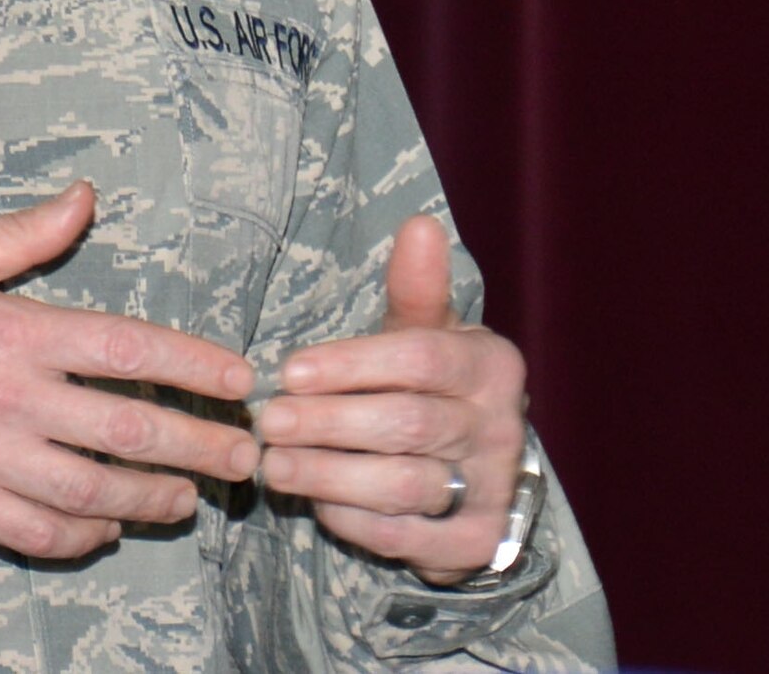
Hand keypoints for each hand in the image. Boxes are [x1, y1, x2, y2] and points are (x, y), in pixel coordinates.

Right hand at [0, 180, 259, 559]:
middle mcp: (9, 400)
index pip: (126, 348)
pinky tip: (108, 526)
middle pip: (128, 431)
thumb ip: (21, 233)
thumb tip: (84, 197)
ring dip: (153, 499)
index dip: (192, 365)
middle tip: (243, 456)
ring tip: (188, 499)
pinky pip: (42, 534)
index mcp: (10, 330)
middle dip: (198, 446)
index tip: (237, 378)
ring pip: (95, 492)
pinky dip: (85, 535)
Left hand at [253, 215, 526, 581]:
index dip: (350, 364)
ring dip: (328, 475)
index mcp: (491, 365)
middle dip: (328, 422)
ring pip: (402, 485)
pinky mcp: (473, 544)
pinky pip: (403, 536)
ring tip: (273, 465)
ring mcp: (492, 491)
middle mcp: (500, 428)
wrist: (478, 469)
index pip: (420, 358)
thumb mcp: (427, 331)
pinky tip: (313, 500)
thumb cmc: (434, 384)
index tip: (290, 370)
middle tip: (268, 421)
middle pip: (406, 424)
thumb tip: (419, 224)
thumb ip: (415, 287)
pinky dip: (352, 519)